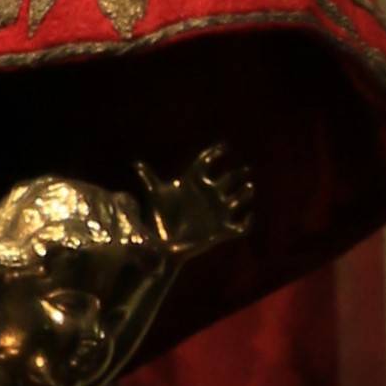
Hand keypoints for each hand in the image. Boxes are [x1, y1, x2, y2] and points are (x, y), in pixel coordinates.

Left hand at [135, 148, 253, 261]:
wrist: (167, 240)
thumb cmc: (162, 215)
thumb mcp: (157, 195)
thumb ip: (149, 179)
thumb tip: (136, 163)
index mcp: (193, 182)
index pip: (205, 163)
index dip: (214, 154)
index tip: (224, 146)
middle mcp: (208, 194)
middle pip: (227, 179)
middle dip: (237, 174)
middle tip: (245, 168)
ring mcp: (217, 211)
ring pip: (237, 200)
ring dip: (244, 194)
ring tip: (248, 187)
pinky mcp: (222, 230)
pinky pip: (239, 227)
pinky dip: (246, 224)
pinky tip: (247, 218)